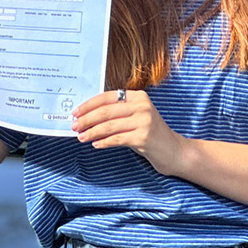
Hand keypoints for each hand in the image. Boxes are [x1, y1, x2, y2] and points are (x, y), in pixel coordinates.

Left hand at [71, 89, 185, 175]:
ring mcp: (144, 121)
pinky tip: (95, 145)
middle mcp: (142, 106)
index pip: (107, 97)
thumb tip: (86, 116)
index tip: (75, 112)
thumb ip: (116, 113)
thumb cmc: (150, 134)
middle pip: (106, 111)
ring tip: (81, 137)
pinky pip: (117, 139)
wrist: (174, 151)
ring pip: (109, 125)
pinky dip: (104, 142)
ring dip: (92, 132)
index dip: (89, 105)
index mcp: (138, 96)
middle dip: (86, 119)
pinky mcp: (144, 137)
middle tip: (74, 126)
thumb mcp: (135, 117)